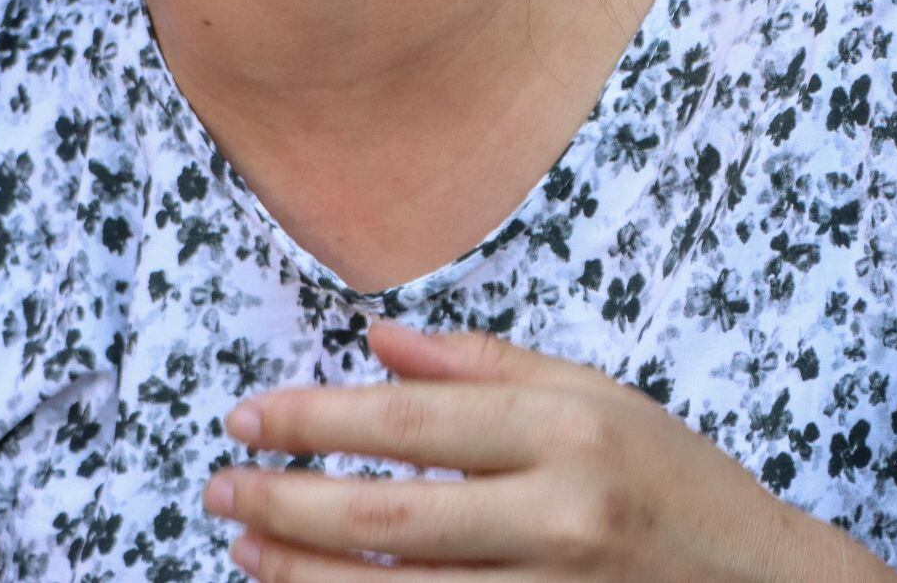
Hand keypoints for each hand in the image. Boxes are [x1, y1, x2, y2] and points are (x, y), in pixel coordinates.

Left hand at [203, 322, 875, 580]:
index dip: (316, 418)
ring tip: (244, 544)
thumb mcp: (599, 396)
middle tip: (219, 485)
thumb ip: (484, 366)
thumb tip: (376, 337)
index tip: (248, 417)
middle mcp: (559, 514)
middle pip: (385, 514)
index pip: (410, 419)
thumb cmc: (677, 482)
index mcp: (567, 429)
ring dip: (302, 572)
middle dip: (285, 499)